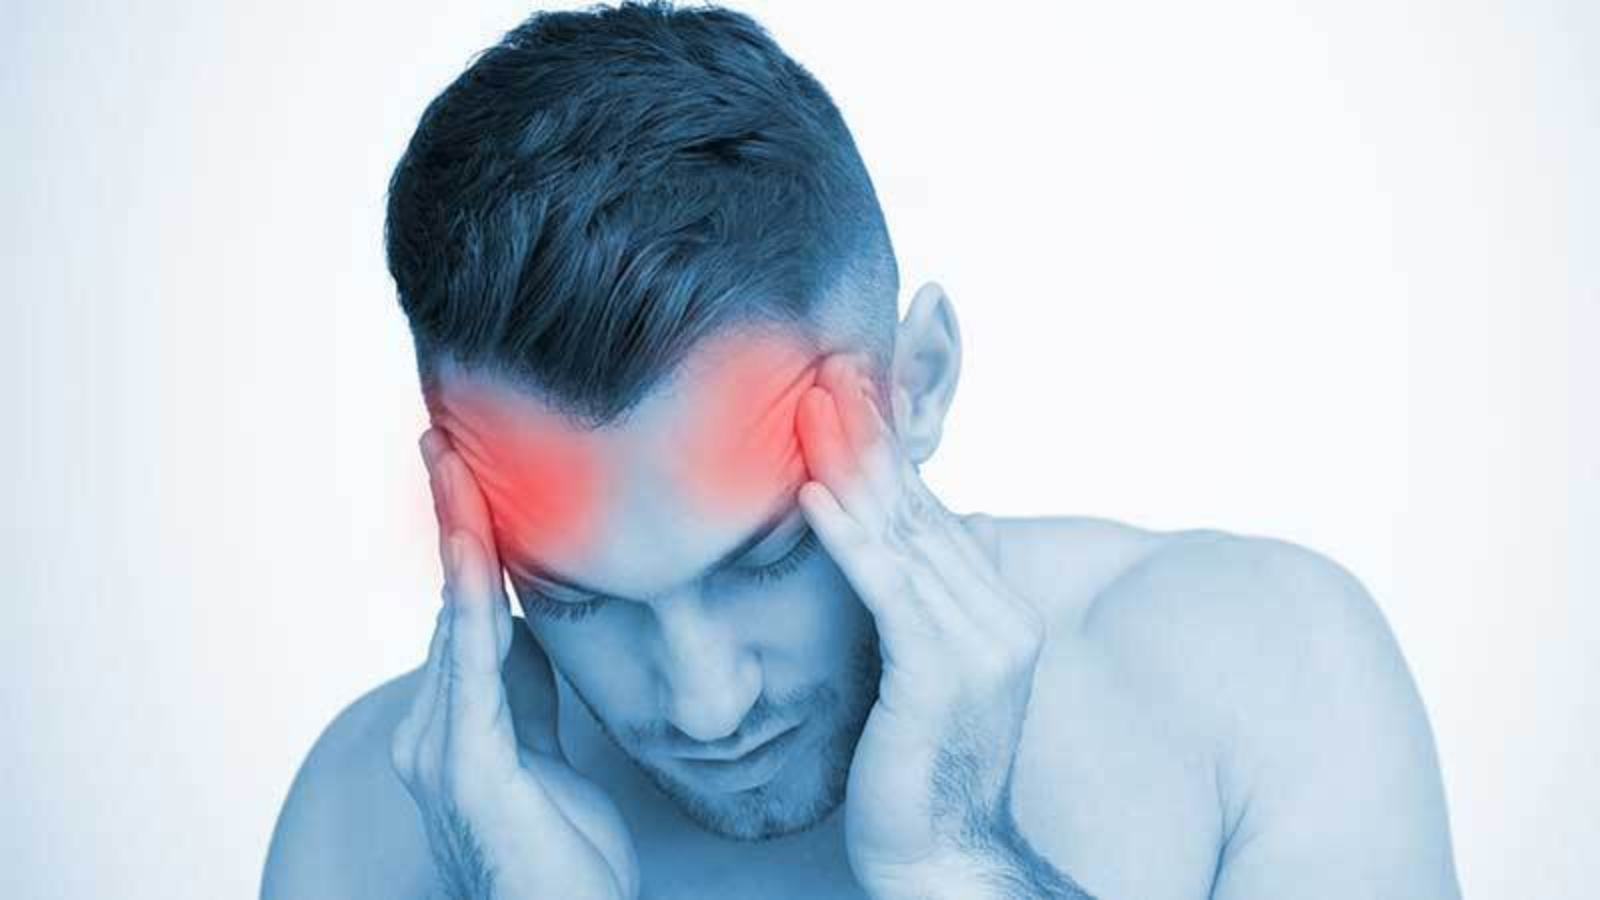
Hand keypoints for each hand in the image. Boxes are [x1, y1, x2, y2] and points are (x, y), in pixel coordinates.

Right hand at [390, 429, 639, 899]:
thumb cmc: (560, 860)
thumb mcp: (548, 755)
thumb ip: (528, 696)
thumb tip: (524, 630)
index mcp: (457, 722)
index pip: (463, 611)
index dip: (466, 540)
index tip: (463, 473)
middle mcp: (433, 728)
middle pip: (448, 601)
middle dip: (449, 520)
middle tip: (442, 442)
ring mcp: (440, 749)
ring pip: (453, 620)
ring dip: (455, 539)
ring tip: (451, 468)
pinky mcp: (466, 772)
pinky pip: (471, 671)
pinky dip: (472, 605)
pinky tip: (476, 552)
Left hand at [795, 355, 1049, 897]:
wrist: (945, 859)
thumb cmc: (921, 772)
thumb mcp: (926, 674)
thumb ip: (919, 608)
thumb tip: (901, 543)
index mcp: (997, 613)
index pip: (933, 514)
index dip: (888, 450)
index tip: (849, 387)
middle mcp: (998, 619)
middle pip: (920, 509)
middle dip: (870, 435)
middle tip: (828, 364)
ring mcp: (977, 646)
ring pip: (903, 536)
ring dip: (853, 465)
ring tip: (811, 403)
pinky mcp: (940, 676)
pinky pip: (887, 591)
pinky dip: (848, 538)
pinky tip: (812, 494)